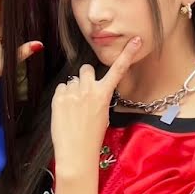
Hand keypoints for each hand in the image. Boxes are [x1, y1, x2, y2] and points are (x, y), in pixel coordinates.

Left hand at [50, 38, 140, 176]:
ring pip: (72, 80)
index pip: (118, 69)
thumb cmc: (91, 137)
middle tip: (84, 94)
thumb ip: (98, 97)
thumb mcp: (103, 115)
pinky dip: (62, 96)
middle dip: (85, 77)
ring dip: (73, 89)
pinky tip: (65, 111)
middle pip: (86, 69)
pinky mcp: (58, 97)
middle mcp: (88, 89)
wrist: (75, 153)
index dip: (128, 53)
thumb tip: (91, 89)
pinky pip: (61, 88)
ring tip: (74, 108)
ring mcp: (72, 92)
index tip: (136, 40)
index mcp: (103, 94)